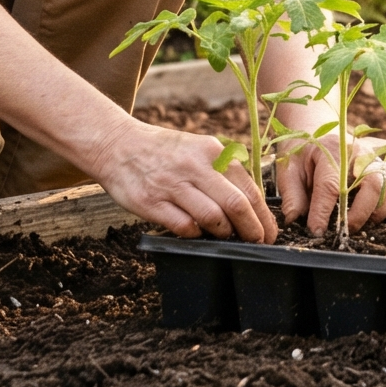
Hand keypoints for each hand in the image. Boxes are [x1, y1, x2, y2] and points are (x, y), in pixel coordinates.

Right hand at [89, 120, 274, 242]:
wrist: (116, 145)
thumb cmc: (164, 152)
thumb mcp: (198, 148)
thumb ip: (223, 171)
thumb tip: (251, 205)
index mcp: (211, 152)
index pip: (248, 188)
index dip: (263, 216)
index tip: (269, 231)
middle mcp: (194, 167)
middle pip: (235, 205)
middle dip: (252, 229)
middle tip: (257, 241)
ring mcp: (172, 185)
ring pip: (212, 218)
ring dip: (224, 233)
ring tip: (226, 237)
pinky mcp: (151, 203)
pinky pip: (183, 226)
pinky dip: (195, 234)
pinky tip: (196, 232)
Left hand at [276, 136, 385, 235]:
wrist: (318, 130)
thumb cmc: (303, 153)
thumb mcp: (288, 169)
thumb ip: (292, 195)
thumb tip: (295, 220)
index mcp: (332, 150)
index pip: (332, 184)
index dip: (324, 212)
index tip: (317, 231)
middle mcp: (360, 152)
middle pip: (373, 184)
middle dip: (359, 214)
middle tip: (344, 230)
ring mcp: (378, 159)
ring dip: (380, 211)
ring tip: (362, 224)